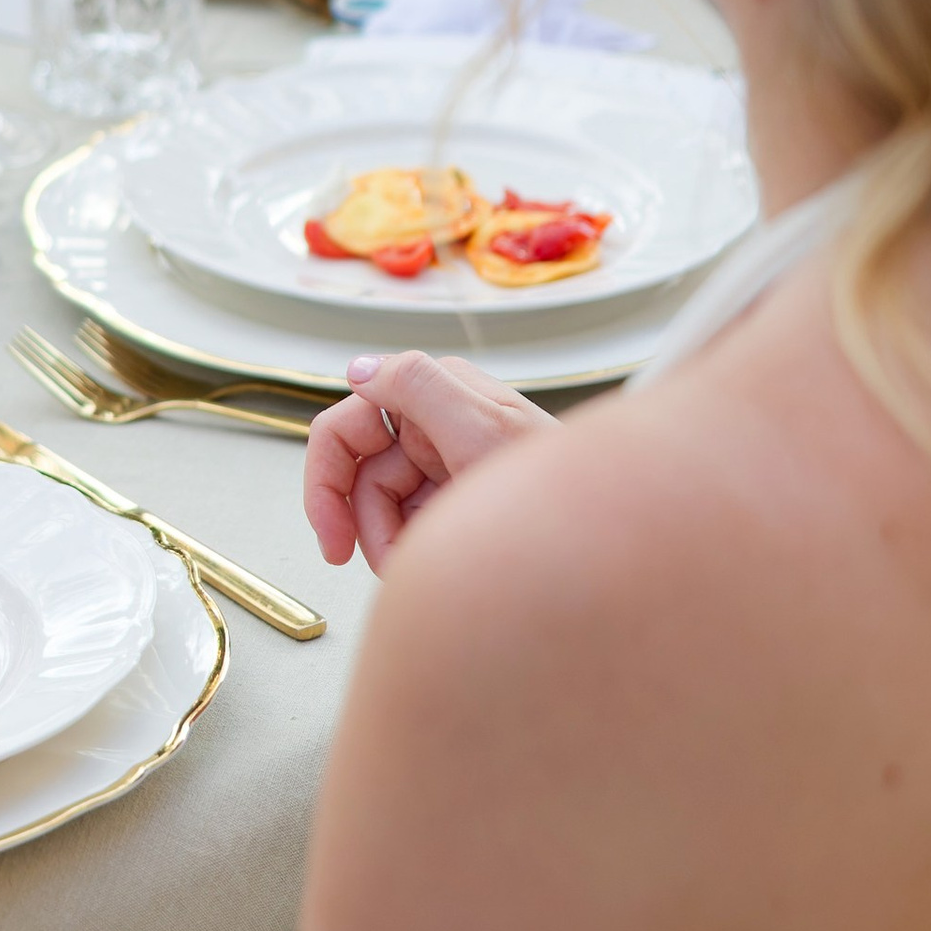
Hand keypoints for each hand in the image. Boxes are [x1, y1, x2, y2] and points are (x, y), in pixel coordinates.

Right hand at [305, 351, 556, 570]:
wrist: (604, 535)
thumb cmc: (558, 486)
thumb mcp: (484, 432)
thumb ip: (418, 388)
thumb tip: (359, 369)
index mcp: (435, 390)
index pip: (349, 423)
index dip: (326, 479)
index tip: (331, 537)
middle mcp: (434, 418)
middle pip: (359, 471)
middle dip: (364, 520)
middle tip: (367, 561)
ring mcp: (442, 457)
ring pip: (380, 504)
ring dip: (391, 540)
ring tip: (426, 559)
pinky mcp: (453, 491)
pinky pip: (407, 521)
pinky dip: (410, 546)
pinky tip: (439, 554)